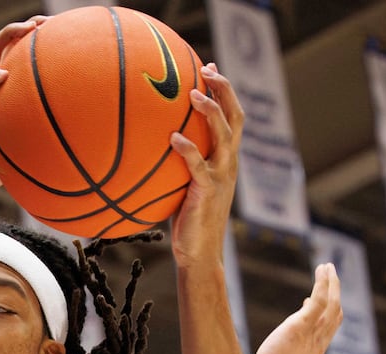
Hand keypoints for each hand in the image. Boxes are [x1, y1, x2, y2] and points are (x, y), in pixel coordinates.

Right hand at [0, 17, 44, 196]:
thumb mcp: (23, 153)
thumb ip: (42, 148)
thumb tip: (75, 157)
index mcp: (5, 95)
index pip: (19, 60)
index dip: (36, 47)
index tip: (59, 37)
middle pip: (6, 45)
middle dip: (23, 29)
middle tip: (45, 21)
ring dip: (6, 35)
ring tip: (26, 28)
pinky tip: (2, 75)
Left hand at [169, 63, 243, 267]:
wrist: (199, 254)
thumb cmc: (188, 221)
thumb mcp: (184, 185)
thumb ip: (178, 164)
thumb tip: (150, 145)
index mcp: (226, 159)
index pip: (231, 118)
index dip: (224, 92)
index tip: (210, 68)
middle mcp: (228, 163)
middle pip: (234, 117)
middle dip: (224, 90)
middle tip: (208, 69)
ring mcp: (221, 176)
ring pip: (223, 135)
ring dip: (210, 112)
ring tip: (193, 94)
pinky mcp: (208, 191)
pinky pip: (198, 165)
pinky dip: (188, 150)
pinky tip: (173, 138)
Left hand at [250, 262, 341, 353]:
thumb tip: (275, 353)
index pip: (327, 330)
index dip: (325, 315)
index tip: (312, 302)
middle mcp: (318, 343)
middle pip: (336, 314)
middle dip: (335, 294)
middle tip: (331, 277)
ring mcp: (312, 334)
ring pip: (332, 303)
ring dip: (332, 283)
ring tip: (327, 267)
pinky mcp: (301, 326)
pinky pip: (320, 299)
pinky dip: (324, 282)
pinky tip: (321, 268)